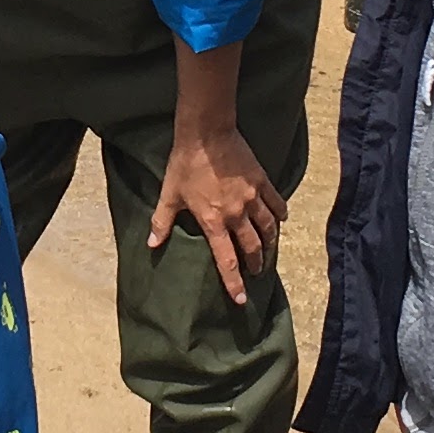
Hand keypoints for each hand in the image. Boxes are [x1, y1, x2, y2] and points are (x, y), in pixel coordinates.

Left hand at [145, 120, 282, 306]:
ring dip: (270, 243)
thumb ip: (161, 222)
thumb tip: (151, 244)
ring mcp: (252, 198)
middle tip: (257, 272)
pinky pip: (277, 202)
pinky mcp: (262, 181)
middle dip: (256, 263)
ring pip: (268, 228)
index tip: (241, 298)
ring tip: (269, 251)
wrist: (206, 133)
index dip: (234, 282)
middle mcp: (236, 214)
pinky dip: (280, 213)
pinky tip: (282, 219)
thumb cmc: (185, 164)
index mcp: (213, 221)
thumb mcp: (169, 194)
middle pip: (252, 247)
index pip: (226, 259)